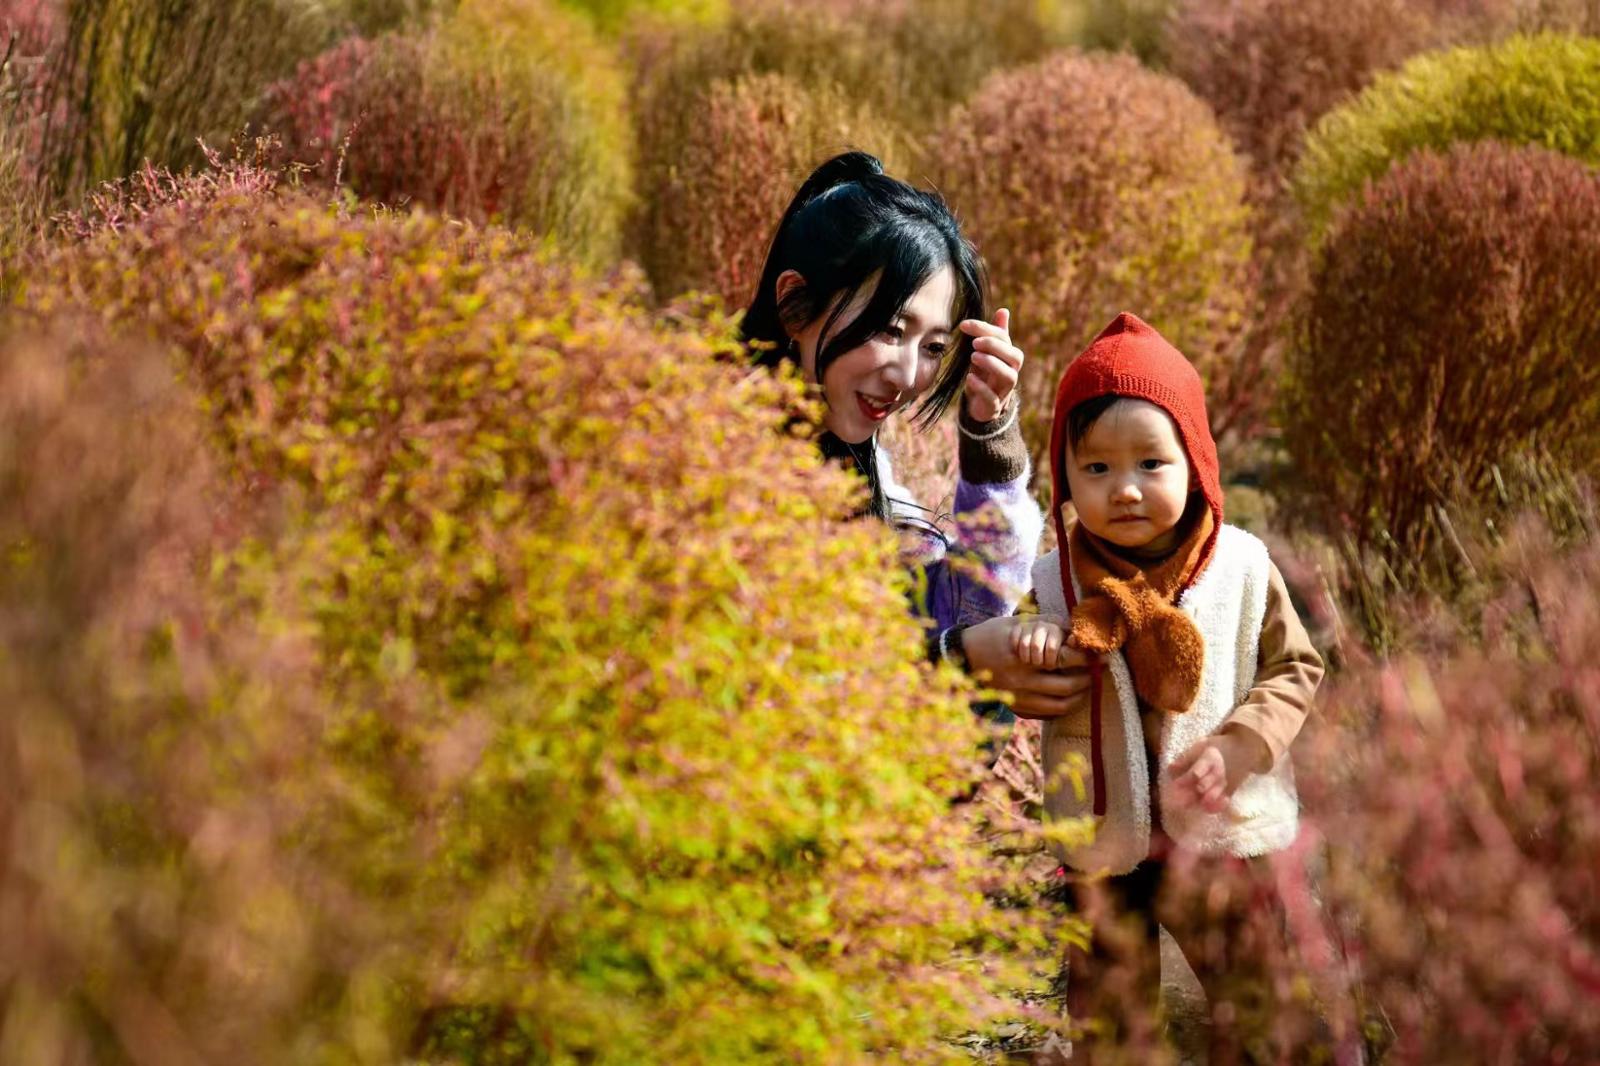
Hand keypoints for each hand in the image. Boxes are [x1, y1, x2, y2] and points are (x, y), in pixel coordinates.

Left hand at [958, 307, 1022, 422]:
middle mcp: (1011, 372)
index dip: (985, 329)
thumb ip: (995, 333)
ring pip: (1009, 377)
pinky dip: (982, 388)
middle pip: (1014, 356)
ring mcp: (1004, 390)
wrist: (981, 404)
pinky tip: (969, 378)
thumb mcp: (987, 353)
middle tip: (974, 342)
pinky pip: (993, 398)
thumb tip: (1004, 310)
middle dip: (994, 346)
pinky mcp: (994, 406)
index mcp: (1009, 357)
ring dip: (992, 364)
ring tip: (973, 356)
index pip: (1004, 338)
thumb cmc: (986, 374)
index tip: (963, 325)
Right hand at [962, 615, 1092, 718]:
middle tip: (1098, 670)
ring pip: (1061, 705)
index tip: (1101, 654)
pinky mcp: (1016, 708)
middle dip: (1088, 678)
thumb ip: (1046, 625)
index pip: (1064, 659)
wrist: (963, 657)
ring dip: (1080, 696)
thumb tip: (1076, 632)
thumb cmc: (993, 634)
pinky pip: (1048, 714)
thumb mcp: (1017, 622)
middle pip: (1067, 686)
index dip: (1086, 658)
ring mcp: (1019, 697)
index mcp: (1023, 655)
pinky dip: (1064, 707)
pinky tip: (1071, 696)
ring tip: (1088, 685)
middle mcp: (1021, 680)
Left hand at [1167, 727, 1270, 812]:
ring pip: (1211, 797)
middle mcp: (1219, 773)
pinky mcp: (1230, 792)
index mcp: (1210, 759)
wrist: (1244, 750)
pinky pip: (1221, 804)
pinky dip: (1212, 808)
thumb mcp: (1202, 745)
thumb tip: (1170, 769)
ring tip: (1184, 807)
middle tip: (1173, 802)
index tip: (1172, 786)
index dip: (1183, 781)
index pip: (1196, 772)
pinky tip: (1202, 809)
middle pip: (1202, 787)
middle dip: (1187, 795)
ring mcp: (1225, 784)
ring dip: (1196, 803)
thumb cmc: (1219, 747)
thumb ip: (1186, 757)